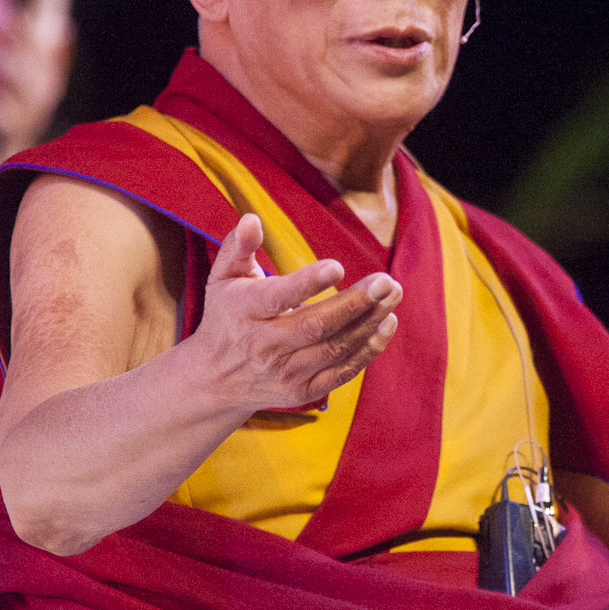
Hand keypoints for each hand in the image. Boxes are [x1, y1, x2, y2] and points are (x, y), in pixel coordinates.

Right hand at [191, 214, 401, 412]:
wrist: (215, 381)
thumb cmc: (226, 317)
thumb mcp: (222, 278)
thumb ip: (239, 246)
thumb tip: (253, 218)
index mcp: (244, 311)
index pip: (278, 296)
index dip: (308, 283)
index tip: (338, 266)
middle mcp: (264, 345)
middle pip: (317, 325)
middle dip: (355, 303)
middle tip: (387, 281)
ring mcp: (285, 371)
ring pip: (335, 348)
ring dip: (370, 322)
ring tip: (393, 295)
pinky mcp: (302, 391)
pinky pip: (342, 372)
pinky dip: (369, 350)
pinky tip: (387, 324)